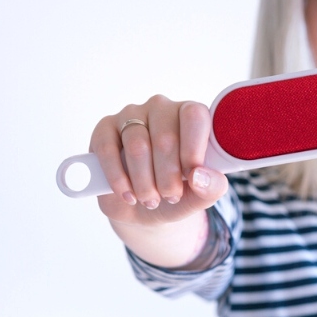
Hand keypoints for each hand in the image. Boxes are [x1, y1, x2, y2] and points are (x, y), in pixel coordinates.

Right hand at [90, 95, 228, 226]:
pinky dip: (118, 178)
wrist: (145, 208)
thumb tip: (199, 176)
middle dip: (168, 176)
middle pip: (166, 137)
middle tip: (170, 196)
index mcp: (192, 115)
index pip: (195, 116)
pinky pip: (108, 150)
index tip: (191, 176)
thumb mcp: (201, 195)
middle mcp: (162, 108)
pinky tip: (128, 194)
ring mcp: (131, 115)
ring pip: (138, 146)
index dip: (193, 149)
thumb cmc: (179, 192)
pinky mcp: (104, 129)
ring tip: (150, 200)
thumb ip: (212, 187)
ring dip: (144, 181)